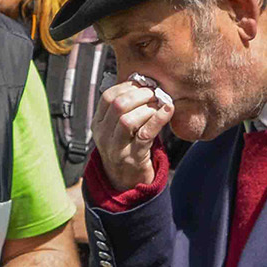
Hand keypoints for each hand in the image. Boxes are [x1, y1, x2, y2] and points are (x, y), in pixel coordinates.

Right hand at [91, 77, 172, 191]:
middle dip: (139, 94)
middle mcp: (103, 135)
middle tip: (155, 92)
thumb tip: (144, 83)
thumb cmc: (127, 149)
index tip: (143, 82)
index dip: (127, 86)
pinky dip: (158, 119)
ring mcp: (116, 148)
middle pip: (117, 105)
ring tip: (160, 104)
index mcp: (98, 123)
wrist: (126, 183)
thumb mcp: (118, 129)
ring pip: (127, 120)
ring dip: (148, 108)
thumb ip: (126, 109)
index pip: (108, 97)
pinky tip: (168, 111)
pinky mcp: (133, 158)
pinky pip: (145, 135)